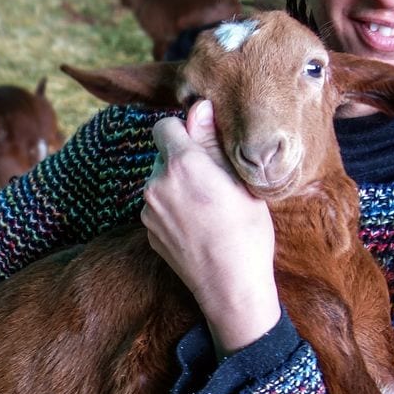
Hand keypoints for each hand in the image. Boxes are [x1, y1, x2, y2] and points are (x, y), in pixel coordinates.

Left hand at [141, 99, 280, 355]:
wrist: (231, 287)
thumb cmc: (246, 232)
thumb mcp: (239, 181)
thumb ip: (212, 141)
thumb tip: (199, 107)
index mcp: (182, 164)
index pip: (164, 125)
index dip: (184, 131)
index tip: (203, 145)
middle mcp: (156, 183)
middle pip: (163, 155)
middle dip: (183, 161)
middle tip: (214, 182)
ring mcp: (147, 211)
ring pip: (160, 182)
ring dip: (177, 186)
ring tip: (209, 208)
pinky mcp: (147, 232)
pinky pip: (158, 207)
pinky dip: (173, 209)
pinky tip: (198, 226)